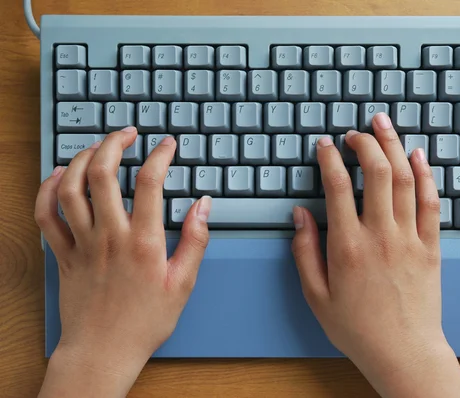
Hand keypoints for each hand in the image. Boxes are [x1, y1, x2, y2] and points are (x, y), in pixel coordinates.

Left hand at [35, 128, 211, 397]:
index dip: (160, 155)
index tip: (167, 145)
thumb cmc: (145, 321)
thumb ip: (196, 240)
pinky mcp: (63, 255)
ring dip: (80, 159)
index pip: (150, 182)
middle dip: (115, 143)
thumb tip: (203, 205)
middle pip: (102, 173)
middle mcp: (109, 236)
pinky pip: (45, 215)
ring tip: (96, 147)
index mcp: (143, 242)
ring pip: (70, 187)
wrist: (104, 351)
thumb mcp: (183, 283)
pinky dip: (46, 190)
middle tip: (128, 133)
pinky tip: (57, 176)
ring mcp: (82, 244)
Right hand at [292, 113, 459, 397]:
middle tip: (355, 131)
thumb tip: (300, 215)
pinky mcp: (431, 245)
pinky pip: (431, 201)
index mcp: (347, 246)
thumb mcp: (316, 295)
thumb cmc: (358, 327)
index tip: (325, 144)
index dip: (329, 158)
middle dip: (364, 142)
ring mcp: (409, 237)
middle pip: (375, 171)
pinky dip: (426, 174)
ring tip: (384, 124)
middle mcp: (380, 234)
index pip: (336, 186)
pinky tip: (419, 155)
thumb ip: (305, 252)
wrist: (404, 351)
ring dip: (393, 145)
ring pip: (404, 178)